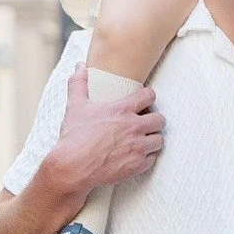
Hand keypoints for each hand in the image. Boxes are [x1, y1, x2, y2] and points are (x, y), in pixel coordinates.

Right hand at [49, 64, 164, 198]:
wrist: (72, 167)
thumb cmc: (74, 136)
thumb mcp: (75, 106)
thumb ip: (79, 83)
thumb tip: (80, 66)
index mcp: (122, 110)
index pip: (150, 96)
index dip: (148, 98)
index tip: (142, 102)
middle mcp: (134, 127)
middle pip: (160, 119)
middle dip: (153, 120)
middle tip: (144, 123)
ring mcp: (137, 147)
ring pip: (159, 140)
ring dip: (152, 139)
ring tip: (142, 139)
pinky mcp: (137, 165)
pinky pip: (153, 159)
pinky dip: (147, 157)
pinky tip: (136, 155)